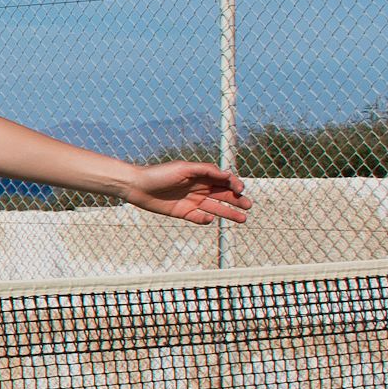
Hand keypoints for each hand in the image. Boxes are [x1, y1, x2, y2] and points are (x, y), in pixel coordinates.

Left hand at [122, 161, 248, 225]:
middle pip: (223, 195)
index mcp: (202, 176)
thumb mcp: (185, 168)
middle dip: (237, 200)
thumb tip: (227, 175)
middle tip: (249, 206)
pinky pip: (199, 217)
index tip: (240, 190)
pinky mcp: (183, 212)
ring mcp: (192, 201)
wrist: (138, 186)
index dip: (234, 185)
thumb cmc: (160, 174)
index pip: (224, 181)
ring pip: (215, 208)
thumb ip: (206, 171)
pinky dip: (205, 220)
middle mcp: (199, 188)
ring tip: (243, 219)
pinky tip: (209, 219)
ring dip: (229, 213)